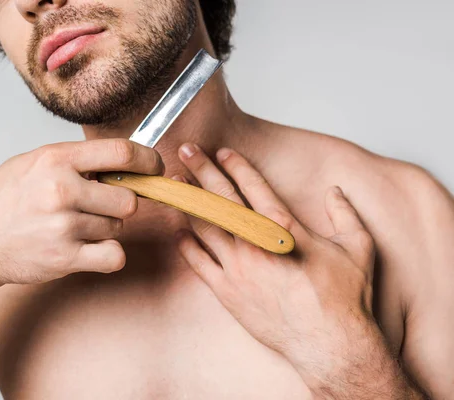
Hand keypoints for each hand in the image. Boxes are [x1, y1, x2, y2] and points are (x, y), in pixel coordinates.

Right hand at [0, 139, 163, 285]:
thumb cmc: (5, 200)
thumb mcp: (36, 163)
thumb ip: (79, 161)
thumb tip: (128, 163)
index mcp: (56, 159)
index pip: (122, 153)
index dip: (148, 161)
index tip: (153, 168)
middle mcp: (61, 189)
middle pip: (128, 200)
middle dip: (119, 205)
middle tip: (97, 207)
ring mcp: (63, 225)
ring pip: (117, 228)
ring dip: (103, 230)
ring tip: (72, 227)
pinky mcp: (64, 258)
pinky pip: (114, 257)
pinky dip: (107, 256)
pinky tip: (87, 250)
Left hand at [175, 144, 387, 391]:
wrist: (328, 345)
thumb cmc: (343, 299)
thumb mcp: (357, 249)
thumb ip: (345, 215)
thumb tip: (335, 192)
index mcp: (284, 229)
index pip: (254, 187)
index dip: (237, 166)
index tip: (223, 151)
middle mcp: (255, 244)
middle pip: (222, 198)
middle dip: (203, 170)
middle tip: (186, 150)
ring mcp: (237, 268)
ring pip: (205, 226)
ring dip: (190, 202)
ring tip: (177, 185)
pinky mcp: (227, 292)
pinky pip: (199, 263)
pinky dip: (187, 245)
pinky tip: (179, 231)